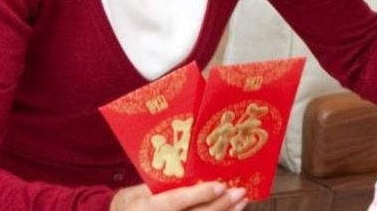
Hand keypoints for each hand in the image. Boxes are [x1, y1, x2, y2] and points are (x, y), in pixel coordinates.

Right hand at [111, 181, 248, 210]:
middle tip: (239, 192)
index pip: (175, 202)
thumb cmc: (135, 200)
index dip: (199, 195)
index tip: (220, 186)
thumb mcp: (143, 188)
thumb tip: (199, 169)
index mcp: (147, 207)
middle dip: (220, 206)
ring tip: (241, 201)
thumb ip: (166, 183)